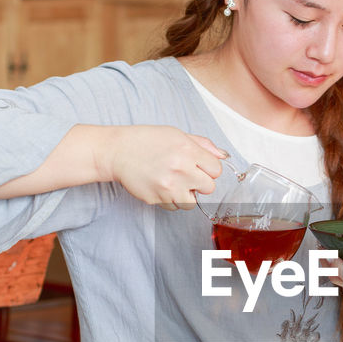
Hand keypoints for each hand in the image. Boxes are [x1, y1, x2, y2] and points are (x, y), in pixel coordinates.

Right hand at [108, 125, 226, 209]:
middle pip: (209, 188)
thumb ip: (202, 145)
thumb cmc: (147, 141)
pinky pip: (174, 207)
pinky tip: (162, 187)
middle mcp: (180, 170)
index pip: (217, 170)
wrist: (118, 152)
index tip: (200, 167)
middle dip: (200, 183)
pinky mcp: (157, 199)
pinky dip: (171, 200)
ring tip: (174, 183)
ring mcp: (168, 187)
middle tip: (187, 176)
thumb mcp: (176, 134)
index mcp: (188, 151)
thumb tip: (223, 156)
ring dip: (187, 195)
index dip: (209, 169)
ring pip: (192, 203)